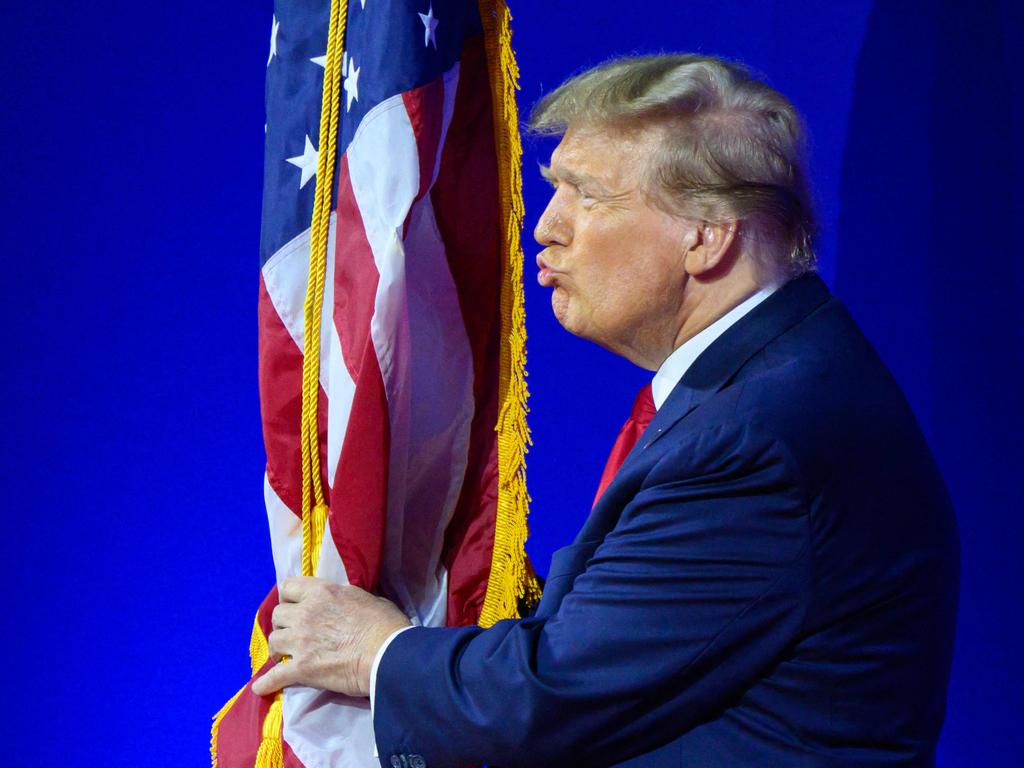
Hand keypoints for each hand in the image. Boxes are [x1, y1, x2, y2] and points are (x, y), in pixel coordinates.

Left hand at [251, 576, 411, 697]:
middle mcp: (305, 613)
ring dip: (278, 648)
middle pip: (277, 615)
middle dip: (284, 624)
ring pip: (273, 641)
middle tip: (294, 633)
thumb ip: (343, 598)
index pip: (288, 586)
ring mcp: (300, 641)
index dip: (289, 597)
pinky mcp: (301, 668)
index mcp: (321, 592)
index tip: (295, 606)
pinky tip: (261, 687)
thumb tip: (340, 603)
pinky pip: (274, 676)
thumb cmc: (385, 624)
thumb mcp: (364, 597)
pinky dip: (266, 683)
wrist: (387, 655)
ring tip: (284, 656)